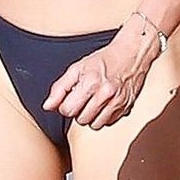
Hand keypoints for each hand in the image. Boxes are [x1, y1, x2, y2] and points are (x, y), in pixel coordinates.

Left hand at [43, 19, 159, 129]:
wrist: (132, 53)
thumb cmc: (105, 60)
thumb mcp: (77, 68)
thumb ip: (60, 88)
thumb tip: (48, 106)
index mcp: (90, 83)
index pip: (68, 110)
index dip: (66, 105)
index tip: (71, 98)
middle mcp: (105, 94)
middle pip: (81, 120)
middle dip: (79, 111)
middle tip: (84, 98)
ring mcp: (117, 102)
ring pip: (95, 125)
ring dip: (91, 116)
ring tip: (94, 102)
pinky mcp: (126, 108)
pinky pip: (109, 123)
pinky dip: (105, 116)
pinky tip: (105, 104)